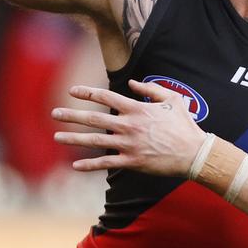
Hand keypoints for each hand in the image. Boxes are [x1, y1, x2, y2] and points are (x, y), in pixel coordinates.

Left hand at [52, 80, 206, 176]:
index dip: (87, 93)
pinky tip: (75, 164)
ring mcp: (129, 144)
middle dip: (72, 115)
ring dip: (73, 138)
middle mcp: (129, 125)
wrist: (193, 152)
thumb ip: (151, 89)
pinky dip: (89, 164)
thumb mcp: (172, 99)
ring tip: (56, 136)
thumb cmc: (184, 124)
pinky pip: (106, 163)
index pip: (106, 96)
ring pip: (95, 141)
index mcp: (137, 109)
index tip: (73, 90)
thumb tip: (132, 83)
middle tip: (54, 112)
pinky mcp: (131, 161)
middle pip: (94, 118)